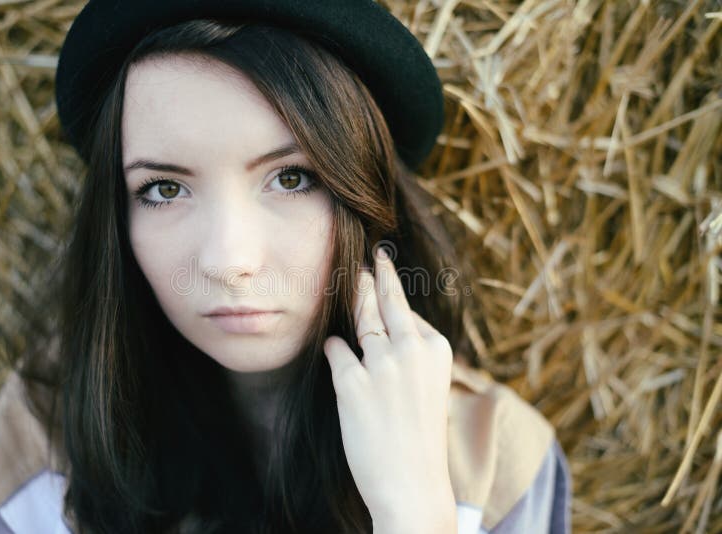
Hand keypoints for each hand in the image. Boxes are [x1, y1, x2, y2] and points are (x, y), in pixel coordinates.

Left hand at [323, 247, 456, 530]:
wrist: (412, 485)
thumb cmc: (419, 438)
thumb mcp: (429, 387)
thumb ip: (412, 355)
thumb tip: (382, 327)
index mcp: (436, 349)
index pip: (407, 314)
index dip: (390, 294)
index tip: (381, 271)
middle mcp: (411, 349)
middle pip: (386, 301)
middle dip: (374, 275)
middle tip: (368, 256)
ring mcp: (381, 365)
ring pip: (360, 319)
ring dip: (352, 299)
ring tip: (348, 281)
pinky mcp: (352, 383)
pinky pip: (336, 351)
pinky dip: (334, 349)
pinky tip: (333, 346)